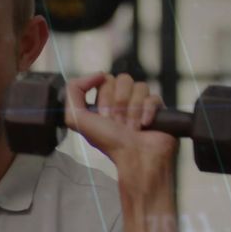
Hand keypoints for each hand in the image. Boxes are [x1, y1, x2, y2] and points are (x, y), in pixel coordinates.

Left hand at [62, 73, 177, 193]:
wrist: (135, 157)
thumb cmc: (108, 141)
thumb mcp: (76, 119)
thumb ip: (72, 93)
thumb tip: (97, 74)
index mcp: (103, 101)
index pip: (105, 78)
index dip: (105, 96)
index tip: (104, 116)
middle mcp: (121, 100)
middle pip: (122, 79)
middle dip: (119, 104)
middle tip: (118, 124)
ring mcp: (140, 102)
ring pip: (140, 86)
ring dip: (133, 110)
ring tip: (131, 127)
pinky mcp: (157, 108)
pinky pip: (154, 97)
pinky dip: (148, 112)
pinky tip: (145, 125)